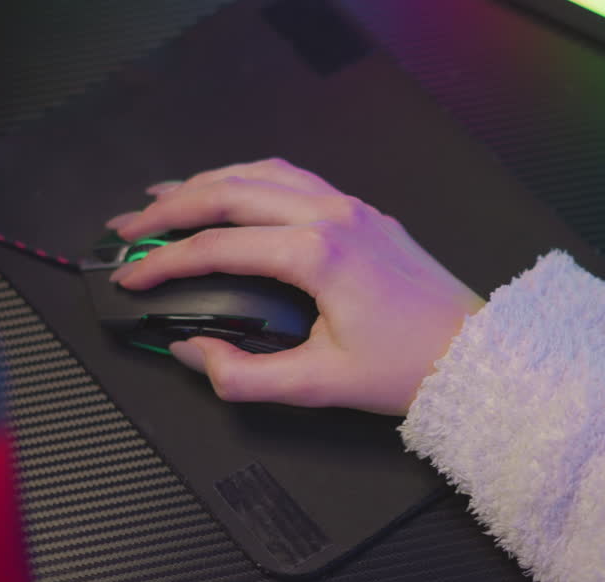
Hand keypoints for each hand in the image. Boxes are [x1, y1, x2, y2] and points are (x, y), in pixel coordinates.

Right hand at [107, 158, 484, 415]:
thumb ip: (244, 376)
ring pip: (260, 173)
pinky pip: (294, 177)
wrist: (476, 355)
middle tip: (128, 228)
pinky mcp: (362, 212)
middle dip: (169, 208)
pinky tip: (231, 189)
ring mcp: (349, 207)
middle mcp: (330, 215)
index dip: (162, 263)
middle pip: (229, 192)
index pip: (217, 248)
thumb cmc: (409, 369)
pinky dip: (249, 178)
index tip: (130, 280)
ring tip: (164, 197)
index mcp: (317, 253)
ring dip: (206, 182)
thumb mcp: (318, 386)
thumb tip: (192, 354)